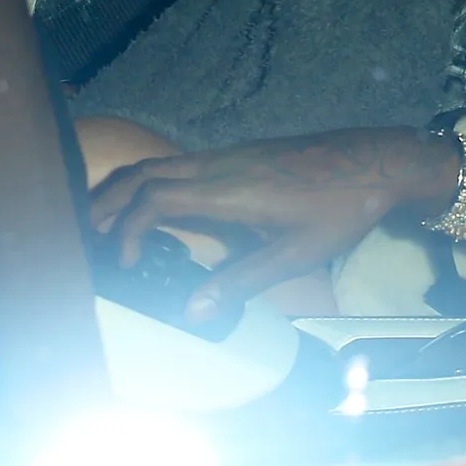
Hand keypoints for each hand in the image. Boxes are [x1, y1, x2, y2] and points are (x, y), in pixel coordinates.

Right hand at [88, 128, 456, 324]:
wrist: (378, 159)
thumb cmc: (342, 208)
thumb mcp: (297, 253)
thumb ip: (242, 281)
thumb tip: (192, 310)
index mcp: (229, 188)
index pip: (154, 198)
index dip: (128, 230)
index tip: (127, 264)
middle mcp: (220, 164)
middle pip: (143, 174)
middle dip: (108, 204)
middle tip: (88, 241)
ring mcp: (229, 155)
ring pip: (159, 165)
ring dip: (126, 191)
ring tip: (105, 225)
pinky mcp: (239, 155)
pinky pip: (180, 165)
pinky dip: (151, 184)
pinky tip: (153, 210)